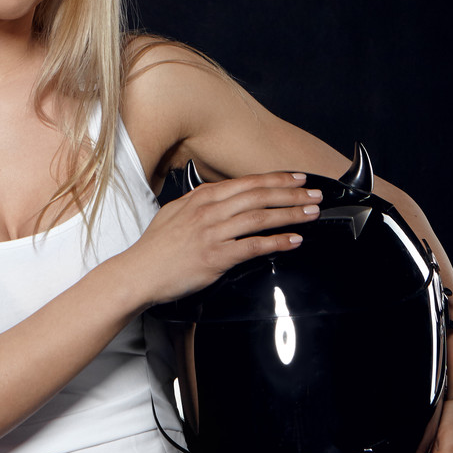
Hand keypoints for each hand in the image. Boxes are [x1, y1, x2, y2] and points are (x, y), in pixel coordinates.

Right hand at [123, 171, 322, 305]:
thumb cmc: (155, 248)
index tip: (296, 179)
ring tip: (311, 213)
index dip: (275, 179)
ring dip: (290, 214)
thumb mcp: (174, 212)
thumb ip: (198, 202)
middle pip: (258, 195)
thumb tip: (217, 195)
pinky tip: (293, 240)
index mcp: (200, 198)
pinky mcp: (216, 256)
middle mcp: (208, 211)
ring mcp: (212, 233)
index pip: (245, 183)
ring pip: (260, 217)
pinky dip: (276, 241)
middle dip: (291, 193)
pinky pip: (253, 246)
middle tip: (313, 193)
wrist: (139, 273)